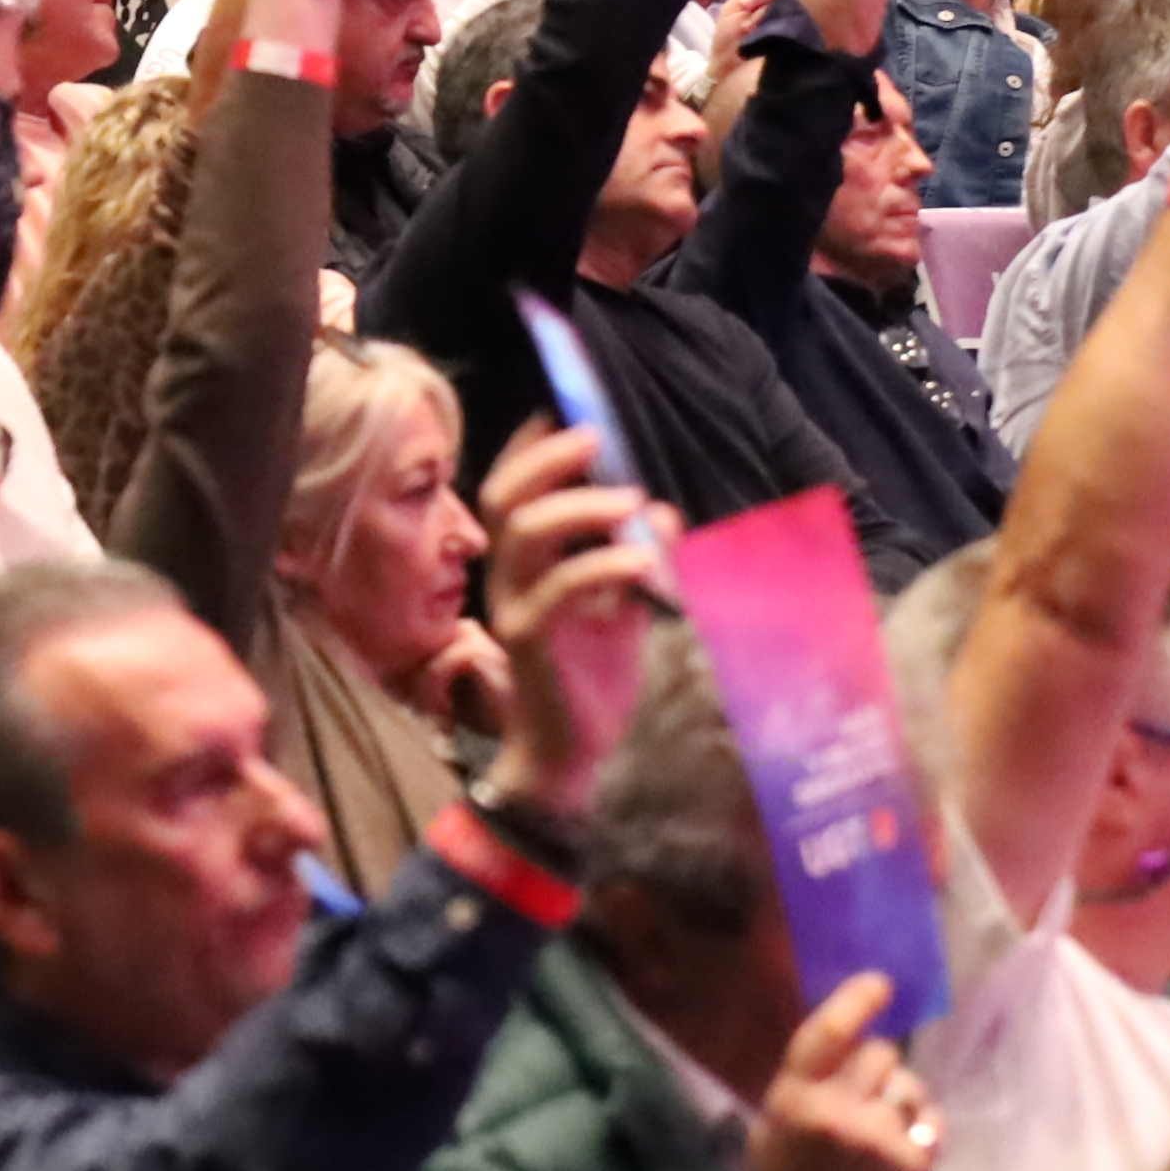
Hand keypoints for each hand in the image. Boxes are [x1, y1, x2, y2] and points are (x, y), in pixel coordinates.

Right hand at [472, 420, 665, 826]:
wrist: (576, 755)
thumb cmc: (595, 680)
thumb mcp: (627, 608)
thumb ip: (639, 558)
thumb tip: (664, 511)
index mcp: (526, 563)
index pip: (513, 490)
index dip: (531, 449)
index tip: (567, 415)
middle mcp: (508, 577)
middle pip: (505, 499)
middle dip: (546, 461)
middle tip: (593, 440)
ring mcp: (513, 607)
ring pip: (524, 534)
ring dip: (577, 508)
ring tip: (629, 503)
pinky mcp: (528, 641)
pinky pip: (555, 590)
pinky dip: (600, 566)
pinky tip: (643, 564)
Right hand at [735, 973, 941, 1170]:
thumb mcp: (773, 1130)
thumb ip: (808, 1088)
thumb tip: (849, 1046)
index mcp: (793, 1099)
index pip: (828, 1033)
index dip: (856, 1000)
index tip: (881, 984)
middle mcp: (838, 1111)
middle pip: (880, 1055)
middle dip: (878, 1069)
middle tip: (867, 1098)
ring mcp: (880, 1138)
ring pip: (908, 1087)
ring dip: (900, 1100)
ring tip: (883, 1132)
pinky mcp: (913, 1166)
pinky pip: (930, 1122)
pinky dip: (921, 1129)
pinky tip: (902, 1151)